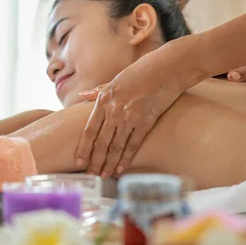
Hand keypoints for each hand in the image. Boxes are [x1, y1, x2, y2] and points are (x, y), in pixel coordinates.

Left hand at [76, 43, 185, 177]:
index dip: (83, 148)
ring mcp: (129, 117)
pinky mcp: (145, 121)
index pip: (89, 130)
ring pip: (115, 146)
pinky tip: (120, 168)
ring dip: (108, 163)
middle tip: (91, 174)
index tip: (79, 160)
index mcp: (104, 99)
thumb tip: (82, 95)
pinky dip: (126, 158)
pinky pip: (133, 144)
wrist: (166, 69)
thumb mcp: (116, 79)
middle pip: (100, 142)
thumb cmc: (142, 71)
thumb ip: (99, 91)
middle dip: (95, 160)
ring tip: (104, 175)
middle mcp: (114, 110)